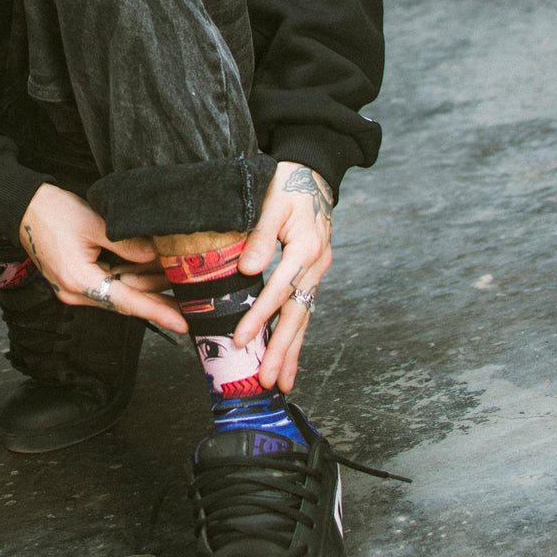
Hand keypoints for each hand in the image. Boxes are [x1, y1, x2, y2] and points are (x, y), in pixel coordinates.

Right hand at [18, 183, 184, 334]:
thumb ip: (127, 244)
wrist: (23, 208)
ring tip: (177, 281)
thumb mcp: (95, 224)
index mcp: (79, 281)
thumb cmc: (52, 213)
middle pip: (126, 300)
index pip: (127, 301)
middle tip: (191, 298)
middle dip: (158, 298)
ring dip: (147, 287)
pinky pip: (109, 284)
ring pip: (119, 292)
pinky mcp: (76, 279)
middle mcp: (75, 292)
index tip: (184, 323)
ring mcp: (74, 287)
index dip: (158, 312)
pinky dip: (131, 278)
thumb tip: (156, 257)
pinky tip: (152, 273)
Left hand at [234, 162, 333, 391]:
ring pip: (304, 318)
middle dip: (281, 350)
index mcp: (306, 248)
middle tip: (267, 380)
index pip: (278, 290)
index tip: (240, 339)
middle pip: (297, 315)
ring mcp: (317, 272)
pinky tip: (287, 358)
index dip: (259, 316)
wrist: (313, 173)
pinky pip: (303, 309)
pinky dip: (295, 335)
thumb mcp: (272, 201)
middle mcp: (316, 265)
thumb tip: (248, 270)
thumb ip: (261, 236)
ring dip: (291, 352)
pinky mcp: (311, 274)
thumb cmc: (288, 183)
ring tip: (280, 384)